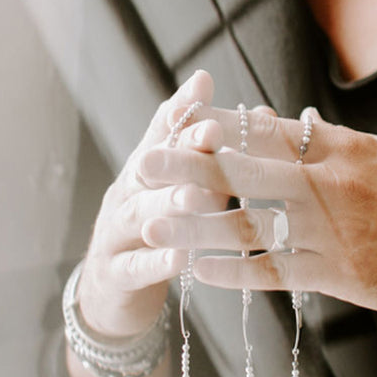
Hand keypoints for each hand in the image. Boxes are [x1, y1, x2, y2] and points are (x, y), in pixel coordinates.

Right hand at [75, 70, 234, 338]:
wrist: (112, 291)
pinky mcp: (116, 274)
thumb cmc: (161, 229)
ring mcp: (116, 232)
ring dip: (168, 202)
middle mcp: (128, 192)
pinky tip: (179, 259)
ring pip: (141, 213)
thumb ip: (218, 157)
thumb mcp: (186, 189)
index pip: (162, 131)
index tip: (205, 84)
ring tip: (194, 196)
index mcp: (147, 169)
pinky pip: (135, 266)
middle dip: (182, 149)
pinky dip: (157, 262)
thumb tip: (264, 115)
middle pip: (152, 166)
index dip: (182, 109)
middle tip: (210, 133)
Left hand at [136, 108, 376, 315]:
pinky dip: (233, 272)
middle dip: (191, 168)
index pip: (268, 131)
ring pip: (251, 227)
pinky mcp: (337, 274)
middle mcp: (332, 186)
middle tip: (145, 163)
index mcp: (343, 148)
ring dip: (196, 227)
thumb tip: (281, 121)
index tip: (179, 122)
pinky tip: (197, 271)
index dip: (219, 128)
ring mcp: (332, 232)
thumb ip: (332, 141)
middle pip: (247, 173)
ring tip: (153, 224)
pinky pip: (274, 271)